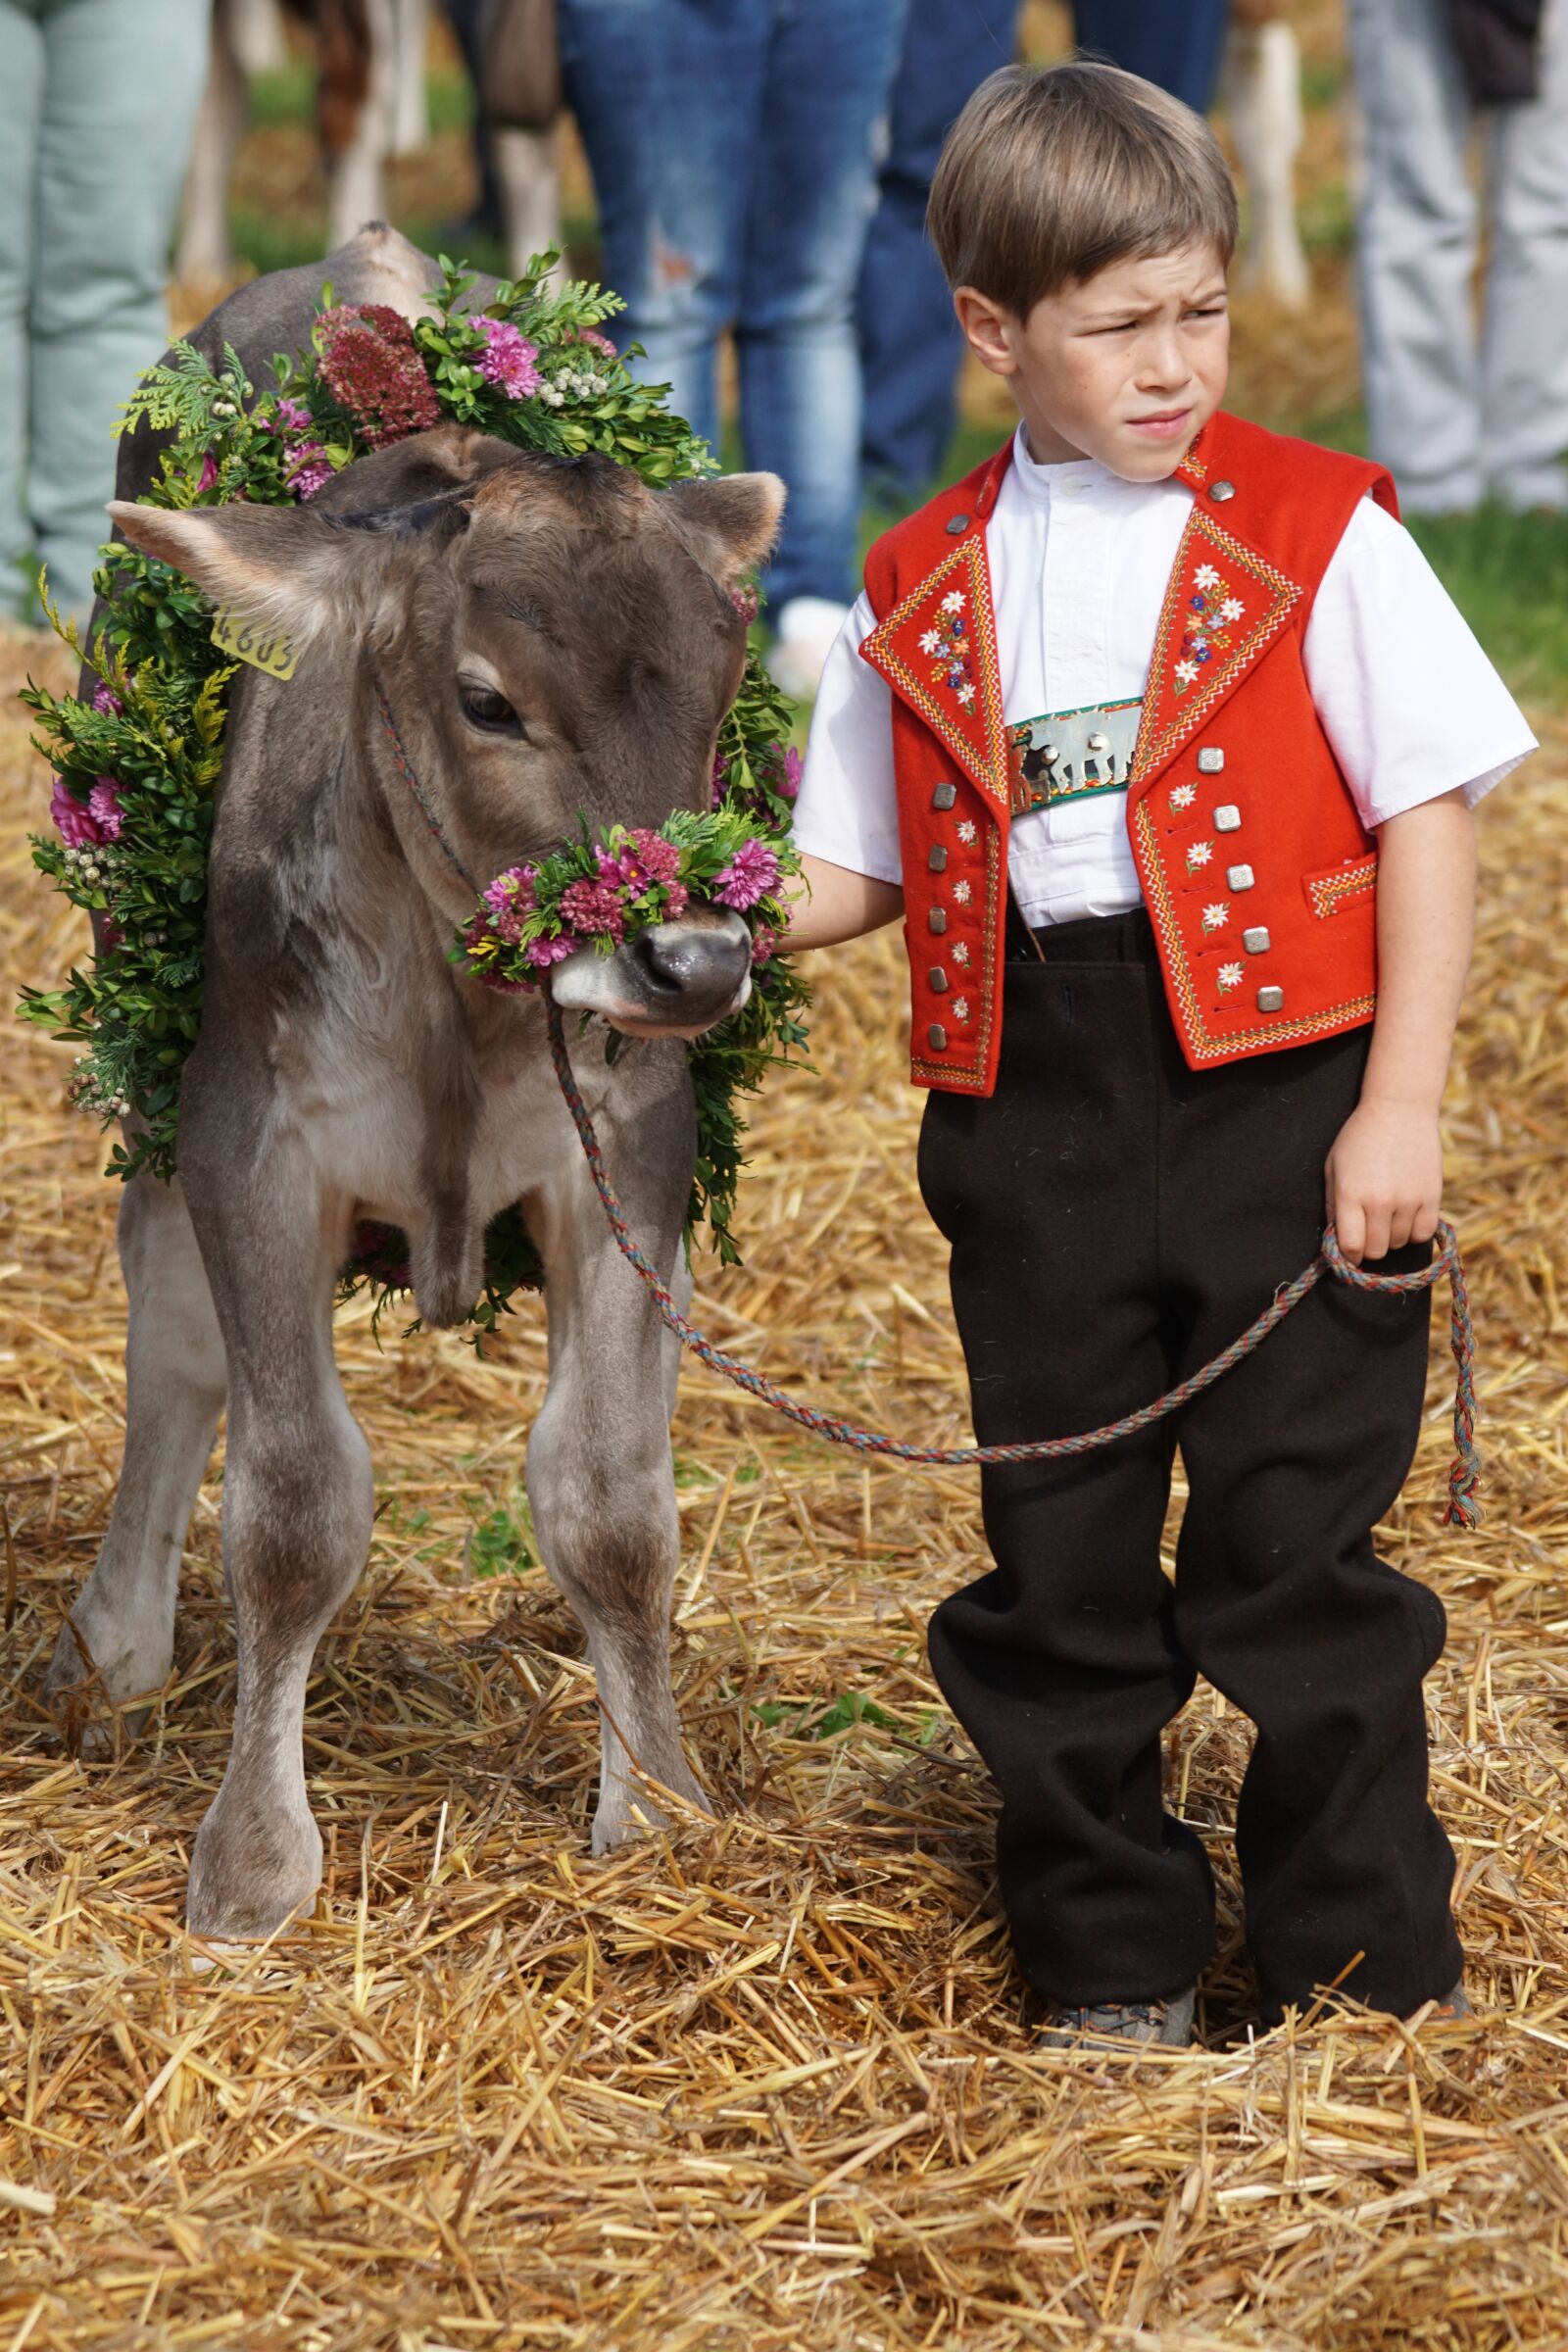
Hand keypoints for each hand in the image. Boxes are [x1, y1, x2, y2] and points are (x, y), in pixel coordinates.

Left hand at [1324, 1098, 1443, 1263]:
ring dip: (1391, 1236)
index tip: (1349, 1254)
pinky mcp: (1432, 1196)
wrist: (1399, 1109)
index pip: (1350, 1247)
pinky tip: (1406, 1215)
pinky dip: (1414, 1231)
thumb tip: (1335, 1241)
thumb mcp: (1333, 1167)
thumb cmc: (1359, 1138)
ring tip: (1387, 1214)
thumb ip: (1332, 1206)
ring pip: (1400, 1243)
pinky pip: (1423, 1234)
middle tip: (1367, 1231)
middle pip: (1376, 1250)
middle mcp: (1380, 1201)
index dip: (1348, 1257)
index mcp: (1350, 1194)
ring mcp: (1408, 1200)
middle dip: (1368, 1247)